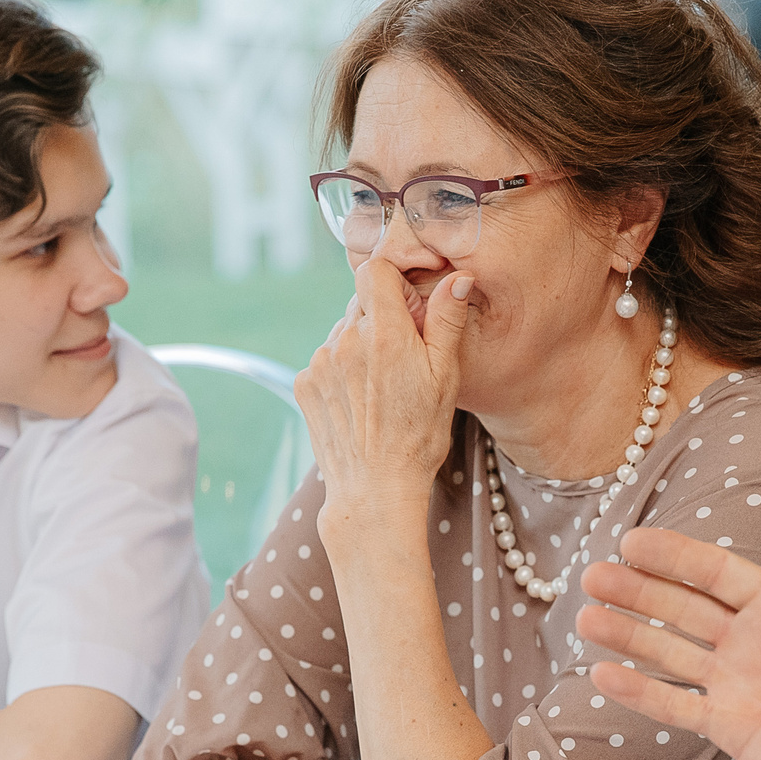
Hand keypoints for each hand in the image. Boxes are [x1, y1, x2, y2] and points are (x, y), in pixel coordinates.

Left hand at [297, 258, 474, 536]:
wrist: (374, 489)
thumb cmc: (418, 437)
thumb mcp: (445, 377)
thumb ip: (447, 320)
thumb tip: (457, 277)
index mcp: (385, 334)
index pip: (375, 269)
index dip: (393, 280)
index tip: (408, 305)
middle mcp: (346, 340)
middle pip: (360, 302)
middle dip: (382, 318)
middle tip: (402, 357)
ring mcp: (320, 362)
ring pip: (343, 331)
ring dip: (360, 345)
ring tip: (380, 387)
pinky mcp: (303, 383)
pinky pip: (326, 358)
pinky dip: (341, 369)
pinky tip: (360, 400)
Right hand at [576, 503, 760, 759]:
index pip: (714, 572)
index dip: (672, 557)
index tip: (629, 540)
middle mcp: (750, 638)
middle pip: (681, 608)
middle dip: (635, 591)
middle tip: (591, 576)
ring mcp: (736, 681)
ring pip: (670, 652)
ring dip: (627, 635)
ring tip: (584, 619)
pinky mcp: (730, 725)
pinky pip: (677, 706)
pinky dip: (640, 693)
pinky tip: (601, 675)